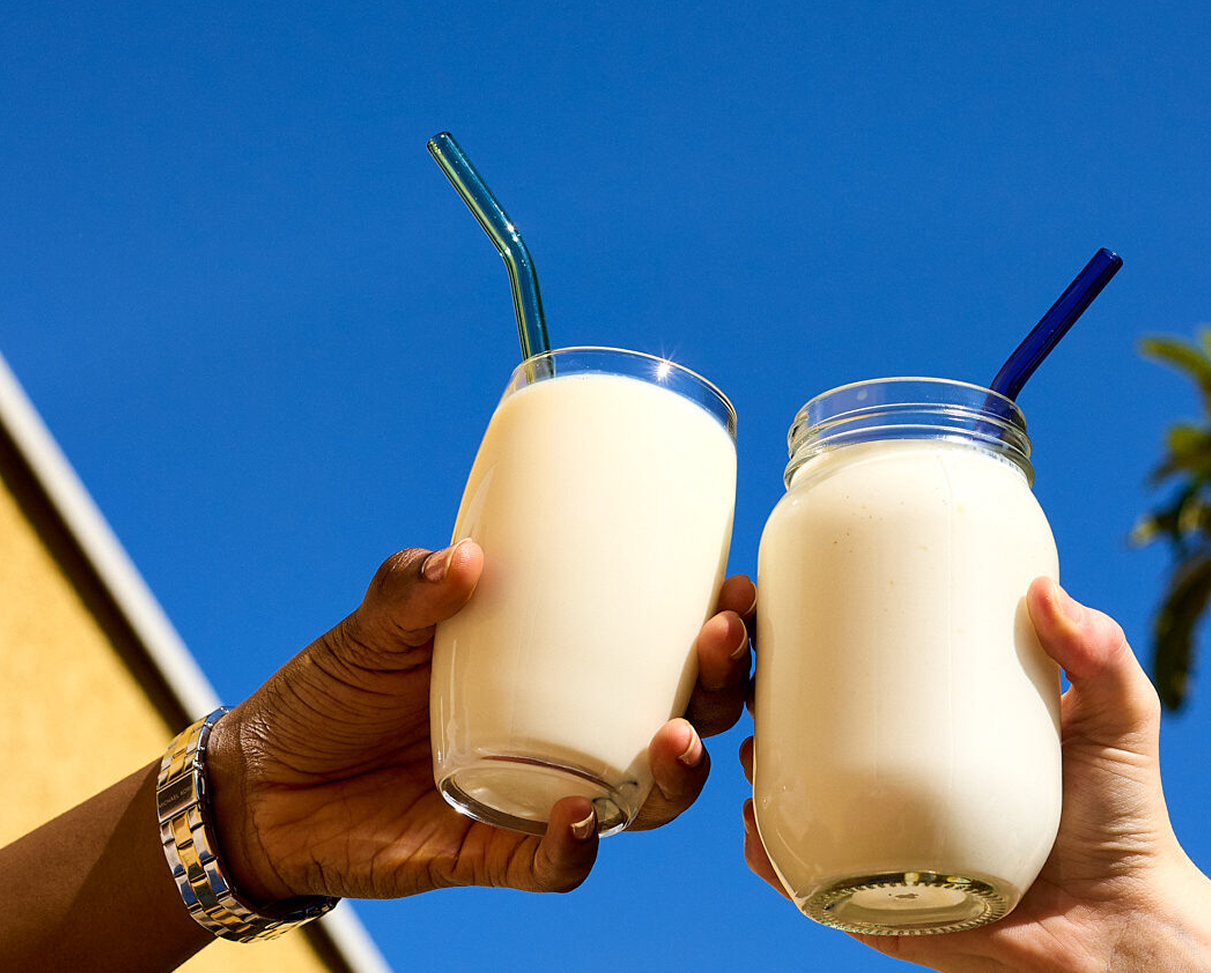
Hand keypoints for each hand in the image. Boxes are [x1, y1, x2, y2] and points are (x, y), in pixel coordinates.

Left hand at [208, 541, 754, 903]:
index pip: (659, 650)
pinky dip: (575, 845)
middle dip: (718, 689)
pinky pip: (557, 862)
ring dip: (674, 773)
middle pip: (678, 720)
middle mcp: (566, 735)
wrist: (263, 781)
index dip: (713, 628)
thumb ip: (411, 586)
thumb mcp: (377, 623)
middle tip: (718, 644)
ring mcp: (538, 795)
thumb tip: (465, 559)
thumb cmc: (336, 689)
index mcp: (559, 671)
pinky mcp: (494, 852)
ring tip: (672, 737)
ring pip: (641, 799)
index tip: (735, 591)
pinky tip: (579, 814)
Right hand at [739, 577, 1210, 972]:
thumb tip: (1044, 591)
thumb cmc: (1125, 816)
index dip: (791, 634)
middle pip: (795, 722)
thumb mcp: (1116, 716)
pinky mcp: (874, 902)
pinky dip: (771, 850)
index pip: (847, 667)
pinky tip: (755, 816)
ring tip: (744, 729)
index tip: (766, 599)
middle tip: (743, 653)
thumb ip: (1100, 652)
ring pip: (787, 793)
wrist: (1124, 928)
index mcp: (927, 724)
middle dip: (743, 686)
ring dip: (746, 758)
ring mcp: (878, 838)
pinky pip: (804, 878)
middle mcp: (891, 777)